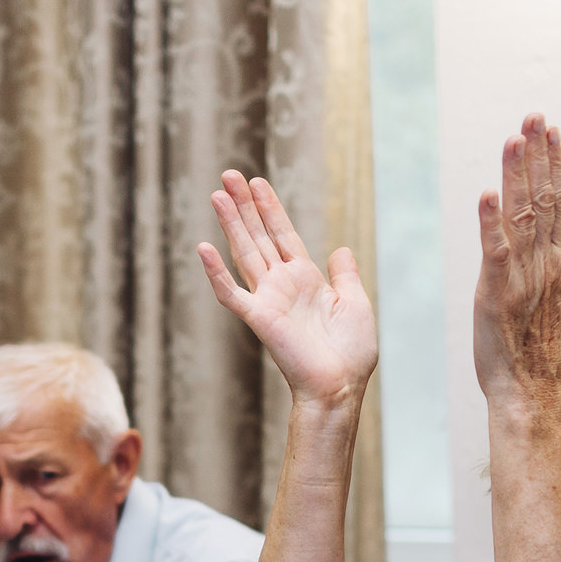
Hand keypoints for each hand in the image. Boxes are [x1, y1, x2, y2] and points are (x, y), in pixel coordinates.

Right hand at [196, 171, 377, 409]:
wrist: (340, 386)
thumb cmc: (351, 353)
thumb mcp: (356, 304)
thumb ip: (346, 276)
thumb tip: (341, 250)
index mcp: (306, 279)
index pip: (283, 235)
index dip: (270, 208)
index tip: (258, 183)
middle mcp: (282, 285)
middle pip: (259, 236)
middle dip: (245, 206)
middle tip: (228, 175)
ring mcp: (268, 300)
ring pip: (244, 253)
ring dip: (231, 224)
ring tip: (217, 195)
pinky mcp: (258, 319)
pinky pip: (232, 293)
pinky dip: (217, 273)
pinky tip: (204, 249)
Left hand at [473, 114, 560, 403]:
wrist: (531, 386)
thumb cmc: (545, 345)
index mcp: (558, 261)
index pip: (559, 202)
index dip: (554, 164)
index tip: (550, 130)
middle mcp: (543, 262)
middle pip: (542, 199)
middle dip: (537, 157)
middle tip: (533, 117)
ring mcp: (522, 276)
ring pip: (521, 216)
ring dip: (517, 177)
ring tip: (515, 139)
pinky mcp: (498, 292)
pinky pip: (496, 251)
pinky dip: (491, 223)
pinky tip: (487, 194)